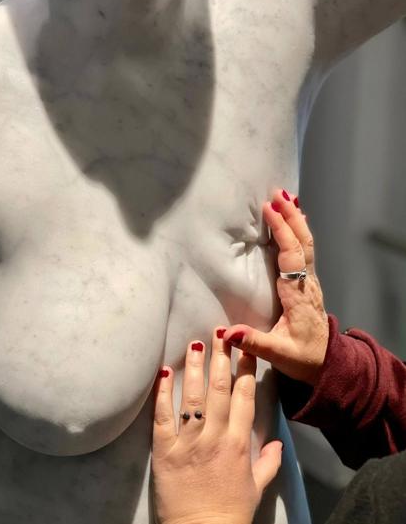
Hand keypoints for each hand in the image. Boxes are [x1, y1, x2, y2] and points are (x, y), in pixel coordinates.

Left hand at [152, 330, 282, 523]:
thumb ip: (269, 462)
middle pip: (220, 389)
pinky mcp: (164, 450)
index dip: (246, 370)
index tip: (247, 348)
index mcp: (239, 444)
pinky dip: (163, 393)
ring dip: (194, 367)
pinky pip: (163, 416)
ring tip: (195, 343)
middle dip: (222, 358)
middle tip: (221, 332)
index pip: (245, 398)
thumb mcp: (256, 489)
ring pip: (193, 397)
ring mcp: (188, 442)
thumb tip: (280, 442)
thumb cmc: (230, 513)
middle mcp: (215, 436)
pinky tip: (164, 373)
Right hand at [224, 189, 328, 385]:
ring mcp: (309, 281)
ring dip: (297, 219)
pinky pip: (305, 250)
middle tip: (279, 192)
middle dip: (291, 216)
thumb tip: (227, 333)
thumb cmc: (304, 358)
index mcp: (297, 294)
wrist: (328, 363)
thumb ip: (254, 342)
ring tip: (287, 197)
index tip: (270, 209)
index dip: (282, 230)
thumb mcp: (278, 354)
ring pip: (307, 244)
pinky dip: (299, 231)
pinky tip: (296, 220)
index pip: (291, 255)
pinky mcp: (307, 283)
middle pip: (303, 242)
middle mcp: (306, 283)